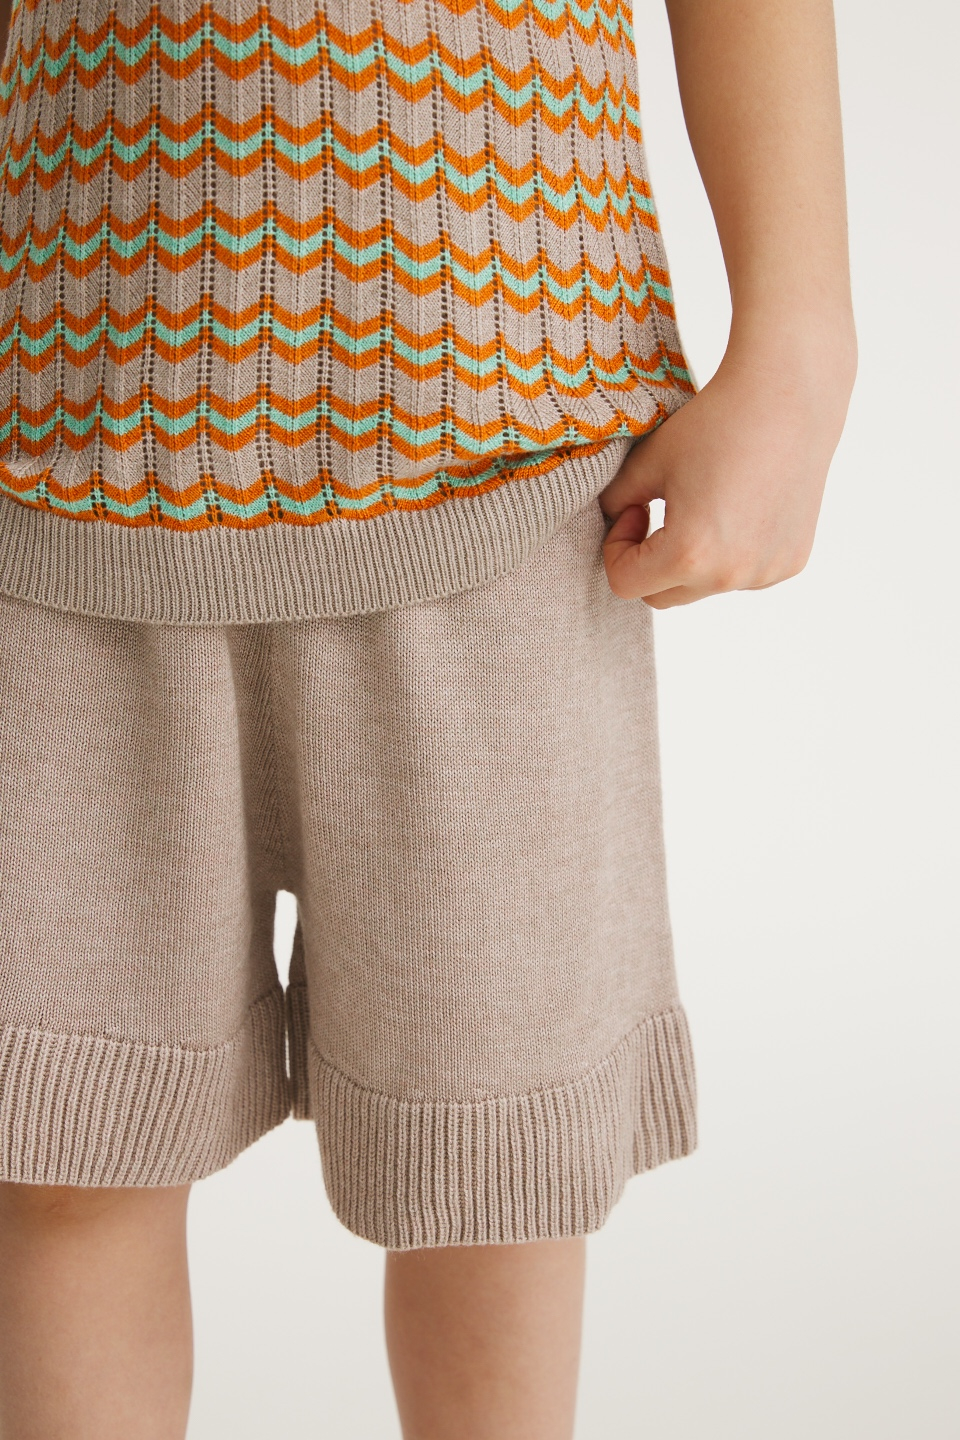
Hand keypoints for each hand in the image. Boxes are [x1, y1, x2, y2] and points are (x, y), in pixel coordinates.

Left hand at [596, 334, 855, 608]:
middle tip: (658, 511)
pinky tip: (739, 508)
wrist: (788, 398)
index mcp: (690, 555)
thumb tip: (611, 522)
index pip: (627, 584)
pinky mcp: (789, 563)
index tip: (633, 509)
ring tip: (702, 506)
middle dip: (649, 562)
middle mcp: (732, 575)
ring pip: (703, 587)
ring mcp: (766, 573)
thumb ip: (614, 502)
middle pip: (664, 595)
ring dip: (690, 561)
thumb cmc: (715, 422)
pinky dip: (728, 554)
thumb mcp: (647, 463)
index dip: (617, 548)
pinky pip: (740, 575)